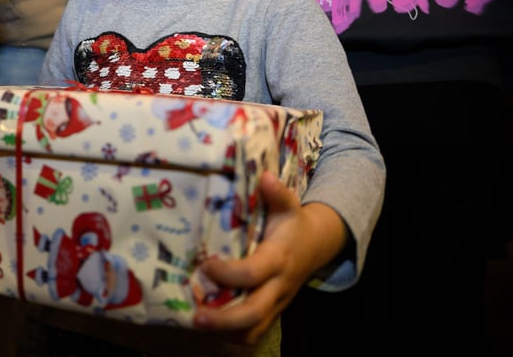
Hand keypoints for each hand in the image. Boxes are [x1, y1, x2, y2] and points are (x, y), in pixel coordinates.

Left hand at [192, 172, 346, 342]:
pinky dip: (230, 334)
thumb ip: (278, 194)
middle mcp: (278, 286)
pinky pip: (253, 333)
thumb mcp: (288, 206)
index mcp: (278, 259)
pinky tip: (208, 325)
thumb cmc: (293, 224)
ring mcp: (275, 303)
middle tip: (196, 317)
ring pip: (253, 330)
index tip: (206, 264)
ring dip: (224, 331)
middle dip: (224, 319)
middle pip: (254, 313)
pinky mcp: (271, 312)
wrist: (316, 245)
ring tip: (197, 323)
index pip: (252, 273)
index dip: (227, 273)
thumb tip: (265, 177)